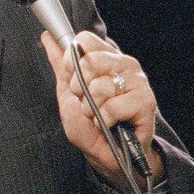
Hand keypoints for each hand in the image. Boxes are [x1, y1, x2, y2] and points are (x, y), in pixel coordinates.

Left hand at [40, 30, 161, 189]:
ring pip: (99, 87)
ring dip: (91, 109)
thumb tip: (47, 37)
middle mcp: (124, 65)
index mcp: (107, 58)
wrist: (109, 156)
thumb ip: (60, 64)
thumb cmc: (91, 125)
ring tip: (99, 116)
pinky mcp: (145, 102)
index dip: (71, 61)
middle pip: (90, 61)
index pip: (85, 40)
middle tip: (86, 102)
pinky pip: (111, 107)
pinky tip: (111, 124)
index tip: (72, 80)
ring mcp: (137, 82)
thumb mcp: (68, 92)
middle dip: (78, 88)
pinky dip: (104, 120)